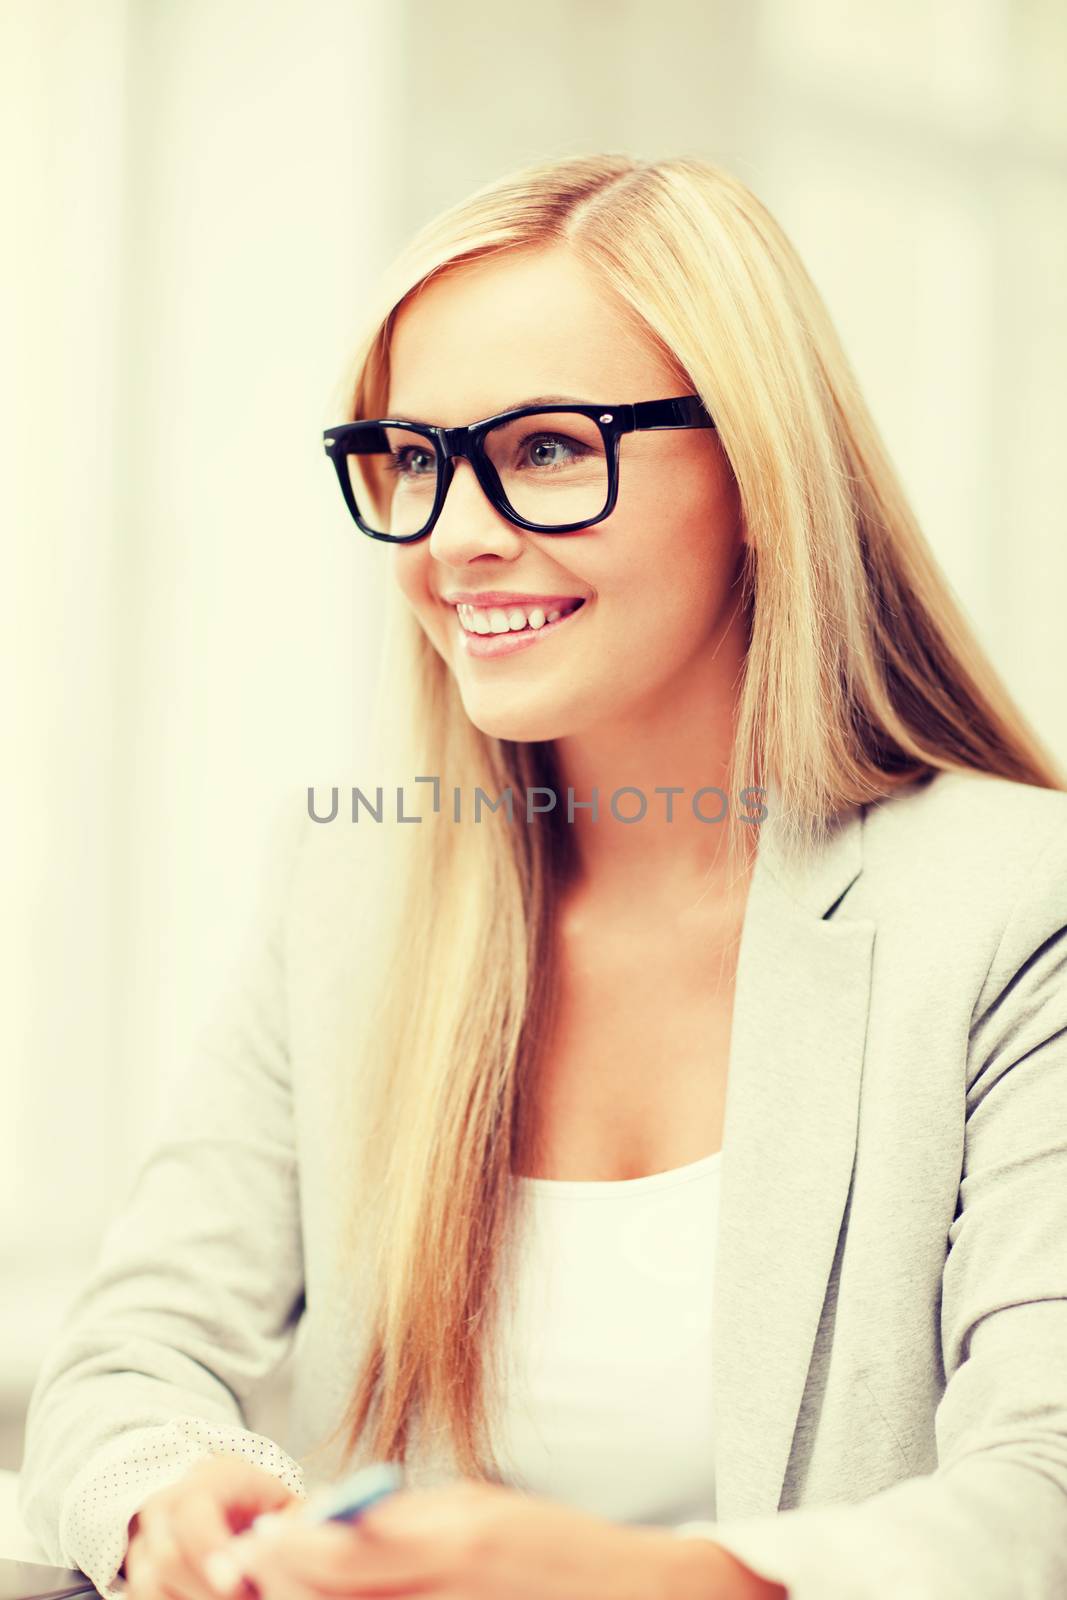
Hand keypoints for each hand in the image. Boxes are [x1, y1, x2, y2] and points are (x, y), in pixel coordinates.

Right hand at [122, 1452, 303, 1598]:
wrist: (242, 1512)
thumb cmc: (270, 1511)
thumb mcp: (290, 1508)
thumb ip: (293, 1524)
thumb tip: (286, 1539)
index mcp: (211, 1478)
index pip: (192, 1512)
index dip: (210, 1550)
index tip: (235, 1583)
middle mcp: (168, 1503)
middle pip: (166, 1555)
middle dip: (207, 1590)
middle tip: (249, 1596)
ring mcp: (147, 1537)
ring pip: (148, 1583)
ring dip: (192, 1599)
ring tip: (237, 1598)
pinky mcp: (138, 1568)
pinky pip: (140, 1597)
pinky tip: (207, 1599)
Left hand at [210, 1478, 705, 1599]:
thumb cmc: (550, 1547)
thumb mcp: (473, 1509)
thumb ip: (396, 1523)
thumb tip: (316, 1524)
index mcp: (450, 1547)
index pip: (327, 1556)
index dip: (280, 1548)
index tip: (258, 1537)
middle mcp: (441, 1598)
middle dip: (283, 1585)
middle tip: (263, 1568)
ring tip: (304, 1583)